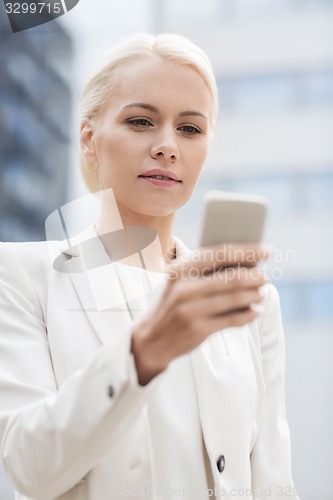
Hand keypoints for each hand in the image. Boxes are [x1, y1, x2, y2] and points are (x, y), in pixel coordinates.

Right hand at [131, 244, 268, 384]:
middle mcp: (184, 287)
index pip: (221, 253)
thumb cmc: (174, 304)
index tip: (268, 250)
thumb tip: (248, 263)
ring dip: (254, 295)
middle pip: (232, 277)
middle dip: (255, 277)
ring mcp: (190, 310)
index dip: (248, 251)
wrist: (151, 338)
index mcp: (181, 269)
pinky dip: (248, 315)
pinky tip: (254, 311)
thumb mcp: (181, 282)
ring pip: (235, 298)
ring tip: (260, 293)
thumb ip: (206, 271)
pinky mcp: (198, 329)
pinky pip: (232, 320)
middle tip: (266, 277)